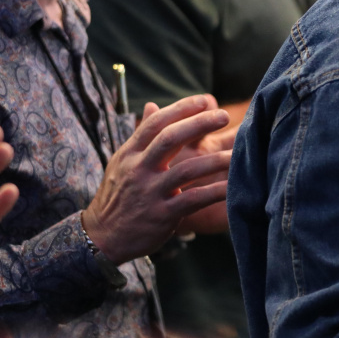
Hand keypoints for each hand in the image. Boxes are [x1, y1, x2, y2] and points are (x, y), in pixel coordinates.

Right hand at [81, 95, 230, 264]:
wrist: (102, 237)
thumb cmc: (119, 195)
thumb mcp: (122, 162)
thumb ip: (142, 136)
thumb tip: (152, 104)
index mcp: (129, 153)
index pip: (155, 123)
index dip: (181, 108)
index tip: (205, 100)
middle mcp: (138, 169)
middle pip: (170, 139)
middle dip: (199, 124)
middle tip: (224, 116)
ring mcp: (149, 193)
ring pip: (186, 170)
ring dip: (215, 161)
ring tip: (236, 154)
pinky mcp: (161, 215)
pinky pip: (192, 200)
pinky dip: (214, 192)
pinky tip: (232, 186)